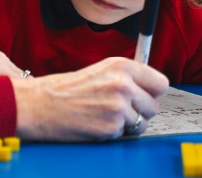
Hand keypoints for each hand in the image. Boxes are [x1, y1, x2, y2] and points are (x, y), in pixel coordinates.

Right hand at [11, 57, 168, 141]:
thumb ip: (127, 77)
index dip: (151, 92)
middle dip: (139, 111)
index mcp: (121, 66)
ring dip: (128, 124)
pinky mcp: (111, 127)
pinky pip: (126, 135)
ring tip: (105, 116)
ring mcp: (118, 106)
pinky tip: (97, 124)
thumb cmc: (66, 89)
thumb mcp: (100, 71)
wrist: (40, 104)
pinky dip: (115, 133)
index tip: (143, 95)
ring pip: (142, 123)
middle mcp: (123, 84)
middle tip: (117, 109)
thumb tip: (150, 88)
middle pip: (154, 106)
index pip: (160, 83)